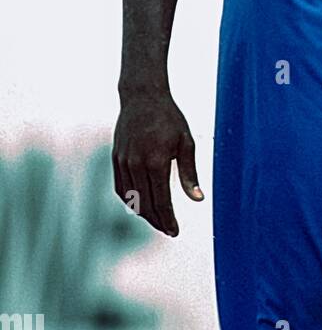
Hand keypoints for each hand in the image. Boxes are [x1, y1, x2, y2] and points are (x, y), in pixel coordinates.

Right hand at [112, 93, 203, 235]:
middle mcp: (136, 165)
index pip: (162, 202)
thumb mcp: (185, 142)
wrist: (142, 97)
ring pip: (132, 199)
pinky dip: (130, 200)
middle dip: (158, 221)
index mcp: (156, 162)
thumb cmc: (169, 118)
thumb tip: (198, 199)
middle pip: (146, 205)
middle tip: (168, 229)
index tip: (175, 232)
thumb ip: (189, 173)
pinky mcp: (116, 159)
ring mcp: (123, 163)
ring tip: (157, 219)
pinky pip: (121, 188)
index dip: (168, 220)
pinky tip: (140, 204)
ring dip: (144, 213)